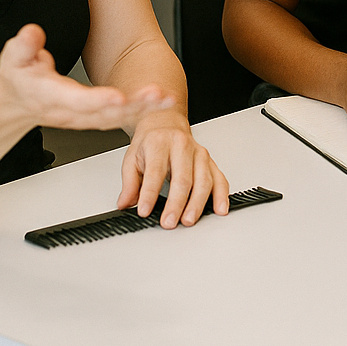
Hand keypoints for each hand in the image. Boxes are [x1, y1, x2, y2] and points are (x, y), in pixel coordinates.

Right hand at [0, 24, 172, 131]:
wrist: (17, 102)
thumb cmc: (19, 77)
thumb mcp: (14, 57)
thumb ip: (24, 46)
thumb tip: (32, 33)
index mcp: (52, 97)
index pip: (78, 101)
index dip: (99, 99)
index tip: (120, 96)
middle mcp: (72, 111)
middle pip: (106, 113)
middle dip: (133, 106)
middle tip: (158, 95)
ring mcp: (84, 117)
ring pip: (117, 117)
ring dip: (144, 109)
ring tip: (167, 98)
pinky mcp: (94, 116)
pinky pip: (120, 117)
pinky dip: (142, 111)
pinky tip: (162, 102)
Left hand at [118, 109, 229, 227]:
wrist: (166, 123)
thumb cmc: (150, 142)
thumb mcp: (132, 158)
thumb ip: (129, 183)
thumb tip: (125, 203)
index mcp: (159, 143)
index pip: (155, 172)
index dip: (149, 193)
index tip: (144, 211)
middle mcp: (182, 146)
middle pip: (183, 178)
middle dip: (176, 203)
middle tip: (169, 222)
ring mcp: (199, 153)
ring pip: (203, 180)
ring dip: (197, 203)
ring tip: (188, 220)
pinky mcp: (210, 161)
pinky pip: (219, 178)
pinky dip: (221, 195)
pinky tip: (219, 208)